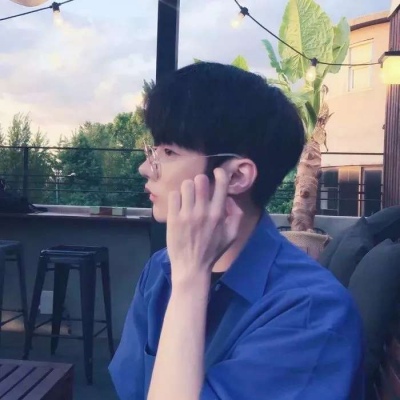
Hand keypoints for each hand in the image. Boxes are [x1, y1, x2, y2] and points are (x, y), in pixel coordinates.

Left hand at [166, 168, 242, 285]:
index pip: (221, 184)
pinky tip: (179, 205)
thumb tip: (230, 199)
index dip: (220, 173)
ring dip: (188, 188)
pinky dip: (177, 197)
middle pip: (200, 179)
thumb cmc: (212, 252)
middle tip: (199, 189)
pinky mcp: (173, 218)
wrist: (191, 267)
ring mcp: (186, 214)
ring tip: (188, 197)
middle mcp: (203, 211)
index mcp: (218, 214)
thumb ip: (236, 215)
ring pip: (186, 185)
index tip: (217, 173)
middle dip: (201, 181)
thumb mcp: (232, 236)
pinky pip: (173, 196)